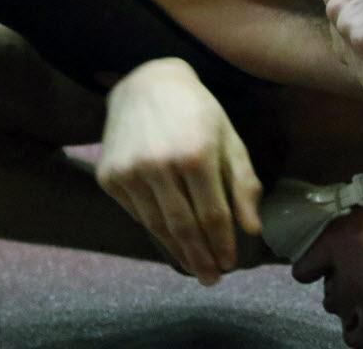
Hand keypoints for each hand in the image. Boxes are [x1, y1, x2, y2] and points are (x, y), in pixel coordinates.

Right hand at [95, 58, 261, 284]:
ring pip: (157, 226)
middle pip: (183, 227)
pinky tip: (170, 241)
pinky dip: (155, 231)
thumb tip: (252, 229)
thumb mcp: (228, 139)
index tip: (231, 264)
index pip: (212, 215)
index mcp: (196, 154)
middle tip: (212, 278)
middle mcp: (159, 165)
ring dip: (178, 251)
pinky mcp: (109, 176)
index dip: (223, 244)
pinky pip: (137, 214)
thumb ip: (243, 183)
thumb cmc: (198, 112)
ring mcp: (130, 172)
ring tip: (195, 267)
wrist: (147, 84)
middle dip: (201, 258)